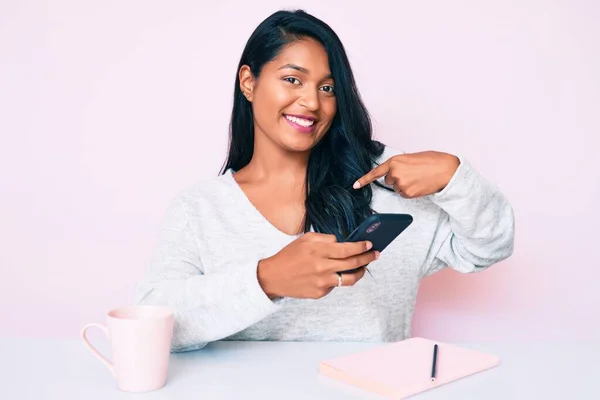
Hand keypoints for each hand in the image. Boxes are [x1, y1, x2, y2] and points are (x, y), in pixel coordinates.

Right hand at [257, 232, 378, 298]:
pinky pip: (336, 285)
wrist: (273, 277)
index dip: (361, 246)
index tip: (370, 244)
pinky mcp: (320, 292)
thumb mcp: (306, 239)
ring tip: (363, 267)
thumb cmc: (289, 255)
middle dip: (367, 258)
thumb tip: (342, 241)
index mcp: (319, 251)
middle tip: (375, 254)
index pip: (347, 248)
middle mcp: (322, 266)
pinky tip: (337, 273)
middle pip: (353, 263)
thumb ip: (325, 238)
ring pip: (350, 279)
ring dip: (360, 272)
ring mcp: (322, 281)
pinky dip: (338, 278)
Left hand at [353, 151, 459, 197]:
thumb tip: (395, 172)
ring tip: (418, 178)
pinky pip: (404, 194)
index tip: (355, 186)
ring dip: (405, 184)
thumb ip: (400, 164)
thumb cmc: (432, 161)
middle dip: (398, 178)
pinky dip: (410, 191)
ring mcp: (400, 184)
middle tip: (413, 173)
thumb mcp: (411, 158)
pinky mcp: (406, 193)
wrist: (445, 170)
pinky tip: (419, 185)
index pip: (376, 172)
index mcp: (395, 160)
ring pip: (397, 188)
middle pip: (389, 180)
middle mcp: (394, 172)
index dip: (364, 180)